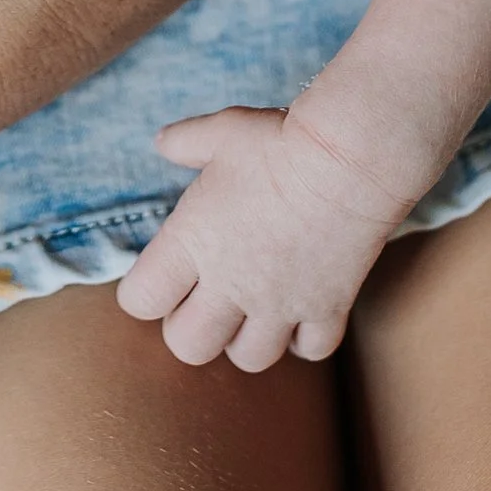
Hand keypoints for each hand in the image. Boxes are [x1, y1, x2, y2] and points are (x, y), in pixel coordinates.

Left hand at [116, 100, 411, 371]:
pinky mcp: (327, 307)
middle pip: (187, 346)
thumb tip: (163, 143)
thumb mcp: (221, 131)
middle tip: (203, 297)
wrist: (351, 157)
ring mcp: (281, 302)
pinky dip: (304, 339)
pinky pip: (311, 350)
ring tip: (251, 309)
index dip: (142, 292)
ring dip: (245, 339)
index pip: (140, 300)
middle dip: (189, 328)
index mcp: (193, 242)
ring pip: (249, 358)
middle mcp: (231, 283)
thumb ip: (184, 141)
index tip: (159, 274)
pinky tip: (300, 312)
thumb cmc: (279, 141)